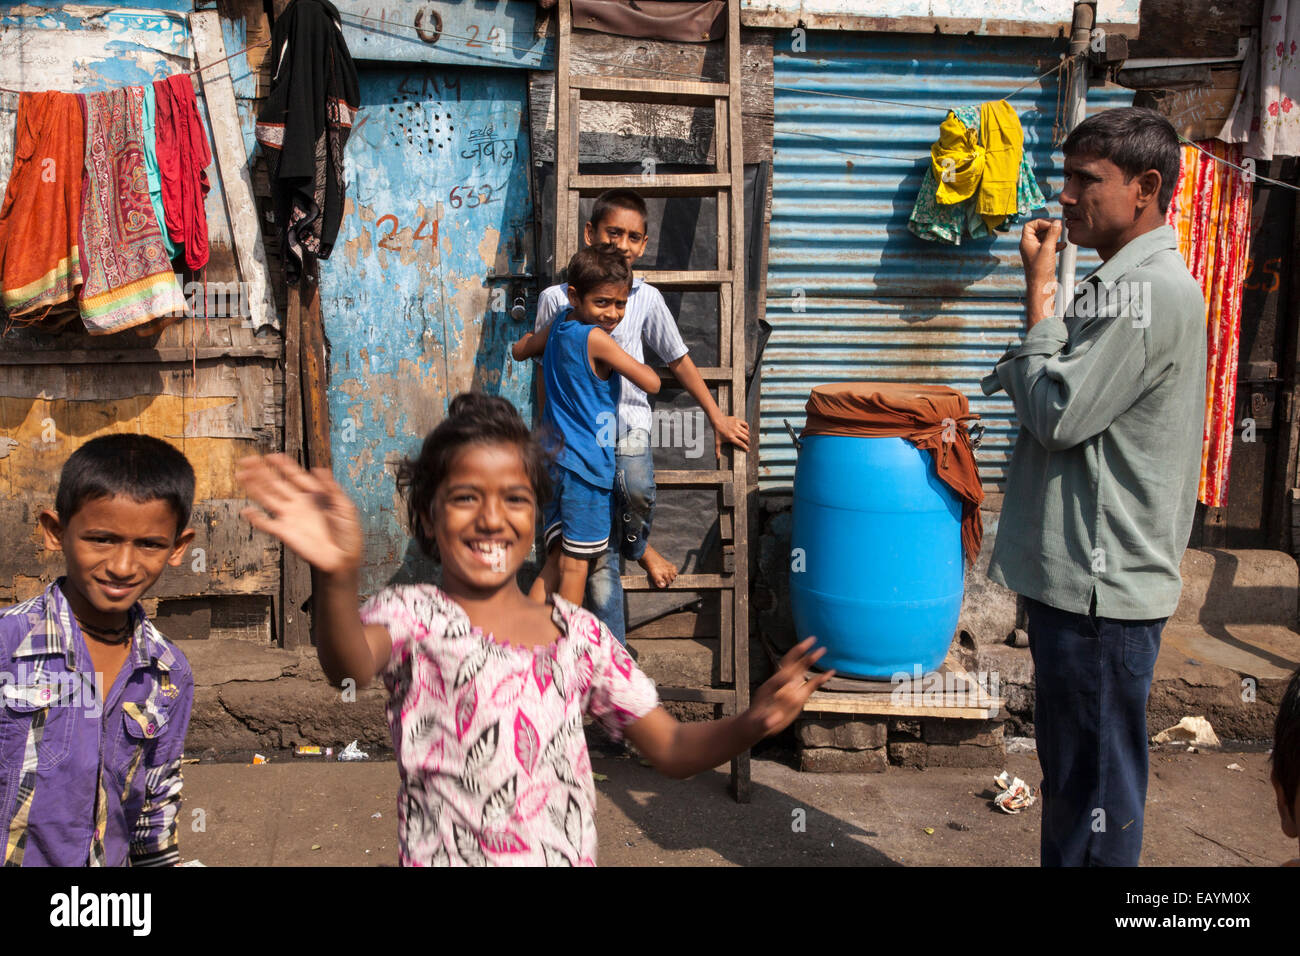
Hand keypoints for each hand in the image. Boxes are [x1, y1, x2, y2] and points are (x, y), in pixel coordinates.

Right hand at [237, 454, 363, 575]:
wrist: (343, 559)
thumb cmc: (347, 534)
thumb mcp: (346, 507)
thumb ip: (332, 488)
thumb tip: (319, 469)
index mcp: (313, 495)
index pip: (295, 476)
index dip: (283, 465)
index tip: (271, 455)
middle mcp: (298, 504)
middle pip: (276, 483)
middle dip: (261, 471)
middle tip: (247, 460)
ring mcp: (290, 517)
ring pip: (267, 498)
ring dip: (254, 487)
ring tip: (241, 475)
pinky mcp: (285, 532)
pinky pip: (267, 524)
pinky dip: (256, 518)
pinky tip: (246, 510)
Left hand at [712, 414, 750, 458]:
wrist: (717, 420)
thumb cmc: (717, 432)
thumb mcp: (717, 441)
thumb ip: (717, 450)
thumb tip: (717, 458)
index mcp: (730, 437)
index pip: (741, 443)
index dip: (745, 447)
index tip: (748, 450)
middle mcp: (734, 432)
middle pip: (745, 438)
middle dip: (748, 442)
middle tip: (747, 443)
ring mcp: (736, 425)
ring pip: (746, 432)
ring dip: (747, 435)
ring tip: (746, 437)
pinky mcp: (737, 420)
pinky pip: (745, 424)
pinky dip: (747, 427)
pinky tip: (746, 429)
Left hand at [744, 637, 834, 736]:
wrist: (758, 722)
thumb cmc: (758, 723)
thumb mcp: (759, 724)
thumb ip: (766, 722)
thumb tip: (770, 721)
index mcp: (770, 690)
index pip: (777, 680)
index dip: (783, 678)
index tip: (789, 676)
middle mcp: (780, 684)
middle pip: (791, 666)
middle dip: (801, 654)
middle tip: (811, 642)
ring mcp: (788, 686)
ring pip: (799, 668)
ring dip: (809, 658)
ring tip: (822, 649)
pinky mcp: (797, 693)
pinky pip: (809, 683)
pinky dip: (819, 678)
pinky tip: (830, 673)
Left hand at [1019, 218, 1063, 279]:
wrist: (1042, 286)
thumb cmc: (1040, 270)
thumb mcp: (1048, 248)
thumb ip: (1052, 234)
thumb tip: (1057, 223)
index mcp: (1026, 242)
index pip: (1030, 225)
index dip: (1041, 222)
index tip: (1051, 224)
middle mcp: (1029, 246)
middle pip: (1037, 230)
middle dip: (1048, 227)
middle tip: (1058, 227)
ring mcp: (1036, 252)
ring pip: (1044, 238)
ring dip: (1053, 235)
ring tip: (1061, 234)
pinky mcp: (1043, 258)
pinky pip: (1049, 246)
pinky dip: (1056, 244)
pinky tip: (1063, 245)